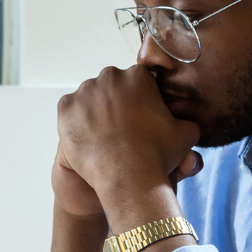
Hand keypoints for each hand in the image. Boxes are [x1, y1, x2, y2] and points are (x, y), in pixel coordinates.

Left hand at [56, 66, 204, 213]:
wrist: (127, 176)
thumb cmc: (158, 155)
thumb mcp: (186, 134)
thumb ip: (185, 119)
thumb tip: (185, 118)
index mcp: (138, 75)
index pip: (137, 82)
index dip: (138, 101)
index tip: (139, 119)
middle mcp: (110, 76)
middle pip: (111, 87)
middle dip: (115, 103)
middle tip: (120, 129)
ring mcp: (84, 90)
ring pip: (89, 98)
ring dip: (94, 112)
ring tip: (103, 137)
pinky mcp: (65, 107)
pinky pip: (70, 111)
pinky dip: (76, 123)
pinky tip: (87, 139)